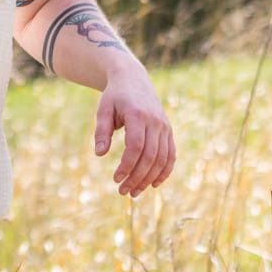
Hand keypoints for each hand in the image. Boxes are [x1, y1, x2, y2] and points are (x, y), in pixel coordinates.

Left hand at [93, 67, 175, 196]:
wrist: (133, 80)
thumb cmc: (114, 97)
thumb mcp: (103, 110)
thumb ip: (101, 131)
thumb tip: (100, 154)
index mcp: (138, 115)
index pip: (136, 146)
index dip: (127, 165)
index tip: (116, 179)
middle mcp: (155, 122)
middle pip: (150, 156)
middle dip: (137, 177)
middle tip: (123, 191)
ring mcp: (164, 127)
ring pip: (162, 158)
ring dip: (149, 178)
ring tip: (134, 192)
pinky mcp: (168, 131)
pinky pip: (171, 155)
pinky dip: (165, 171)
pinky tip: (154, 184)